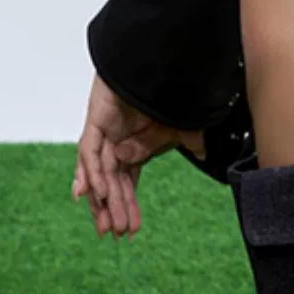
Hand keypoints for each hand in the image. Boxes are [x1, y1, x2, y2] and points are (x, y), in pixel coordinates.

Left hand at [72, 73, 206, 239]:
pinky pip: (91, 150)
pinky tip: (100, 192)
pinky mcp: (97, 119)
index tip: (131, 230)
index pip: (127, 182)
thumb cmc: (171, 88)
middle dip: (112, 209)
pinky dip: (93, 171)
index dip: (128, 205)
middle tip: (114, 234)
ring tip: (108, 222)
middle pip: (110, 182)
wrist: (162, 59)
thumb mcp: (182, 122)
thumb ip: (186, 139)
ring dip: (103, 198)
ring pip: (99, 171)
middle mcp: (116, 141)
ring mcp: (105, 131)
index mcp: (134, 145)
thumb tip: (202, 152)